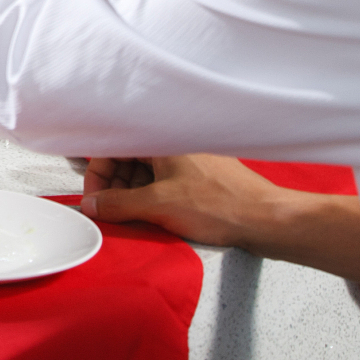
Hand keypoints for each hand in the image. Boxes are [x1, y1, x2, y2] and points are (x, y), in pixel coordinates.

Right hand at [83, 154, 359, 285]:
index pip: (114, 146)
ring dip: (131, 194)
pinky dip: (151, 197)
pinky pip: (164, 183)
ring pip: (145, 172)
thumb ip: (117, 204)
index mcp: (163, 138)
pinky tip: (152, 216)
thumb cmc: (222, 205)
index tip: (93, 198)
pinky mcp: (200, 179)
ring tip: (130, 217)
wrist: (268, 221)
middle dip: (113, 185)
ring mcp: (188, 161)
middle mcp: (174, 144)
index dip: (98, 173)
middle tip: (108, 210)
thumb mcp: (158, 205)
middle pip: (128, 158)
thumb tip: (91, 205)